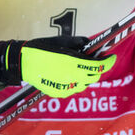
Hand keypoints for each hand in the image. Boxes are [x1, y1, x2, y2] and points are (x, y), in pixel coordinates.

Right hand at [0, 36, 115, 97]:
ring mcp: (64, 88)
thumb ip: (79, 43)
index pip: (98, 66)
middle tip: (96, 60)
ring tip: (80, 66)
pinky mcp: (58, 93)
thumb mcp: (63, 41)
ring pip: (84, 84)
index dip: (108, 62)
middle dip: (98, 68)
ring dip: (86, 76)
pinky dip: (75, 81)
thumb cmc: (42, 48)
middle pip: (93, 76)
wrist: (23, 62)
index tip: (111, 57)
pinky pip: (73, 88)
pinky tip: (68, 73)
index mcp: (72, 63)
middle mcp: (70, 77)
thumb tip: (90, 45)